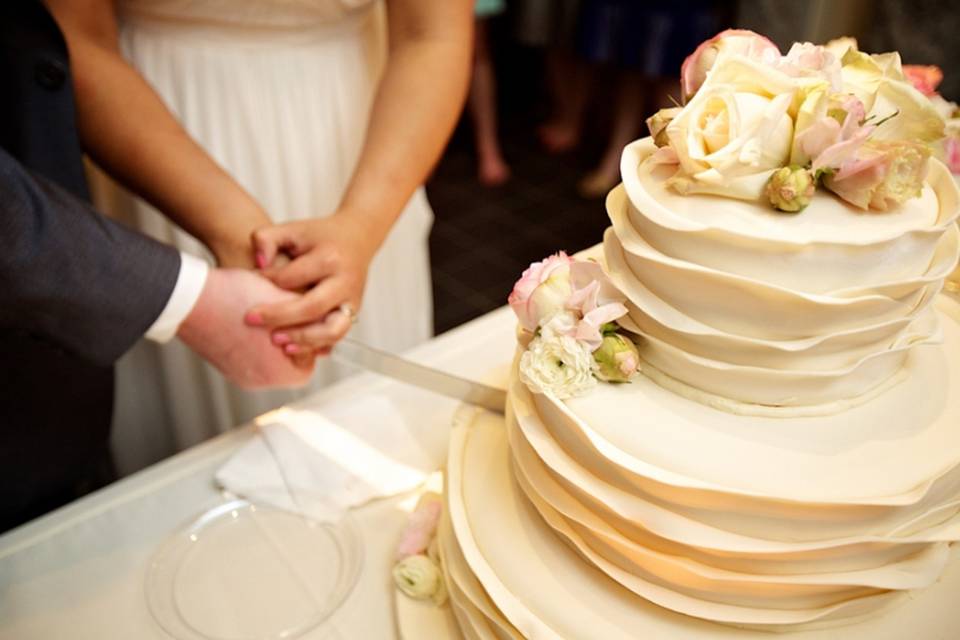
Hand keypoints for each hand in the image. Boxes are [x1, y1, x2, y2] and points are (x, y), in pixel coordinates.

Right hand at [178, 269, 315, 388]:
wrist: (188, 300)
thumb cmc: (238, 298)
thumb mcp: (288, 302)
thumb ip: (314, 317)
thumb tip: (329, 322)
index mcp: (283, 373)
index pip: (313, 354)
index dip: (311, 329)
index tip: (303, 311)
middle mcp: (262, 382)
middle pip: (293, 358)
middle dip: (291, 334)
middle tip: (284, 310)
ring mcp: (242, 377)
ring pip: (271, 357)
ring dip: (271, 336)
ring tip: (264, 311)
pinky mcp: (227, 368)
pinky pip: (251, 356)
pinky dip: (253, 340)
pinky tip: (246, 318)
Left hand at [245, 215, 379, 353]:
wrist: (357, 237)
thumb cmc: (319, 236)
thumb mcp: (293, 228)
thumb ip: (267, 238)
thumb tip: (259, 265)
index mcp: (329, 258)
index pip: (292, 276)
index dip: (267, 281)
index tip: (250, 282)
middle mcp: (344, 282)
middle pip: (313, 307)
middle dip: (280, 316)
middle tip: (251, 320)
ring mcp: (352, 300)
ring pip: (333, 329)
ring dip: (304, 339)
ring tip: (277, 342)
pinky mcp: (353, 313)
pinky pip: (337, 336)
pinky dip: (316, 345)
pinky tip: (293, 348)